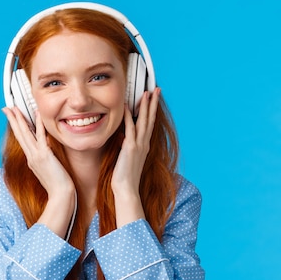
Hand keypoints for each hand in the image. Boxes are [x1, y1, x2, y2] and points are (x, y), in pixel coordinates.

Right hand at [2, 107, 75, 237]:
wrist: (60, 195)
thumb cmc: (58, 186)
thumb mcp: (49, 171)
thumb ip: (45, 162)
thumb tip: (46, 154)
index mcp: (32, 160)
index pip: (23, 140)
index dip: (17, 128)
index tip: (12, 118)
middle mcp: (31, 156)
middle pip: (19, 134)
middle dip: (13, 120)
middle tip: (6, 108)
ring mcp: (36, 155)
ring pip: (25, 134)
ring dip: (19, 119)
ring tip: (13, 108)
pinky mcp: (44, 155)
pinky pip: (40, 136)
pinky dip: (38, 124)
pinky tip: (36, 113)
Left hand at [111, 88, 159, 225]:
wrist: (126, 190)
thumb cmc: (124, 177)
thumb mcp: (127, 159)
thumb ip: (127, 147)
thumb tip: (123, 138)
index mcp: (143, 146)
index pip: (149, 124)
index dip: (151, 111)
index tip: (153, 99)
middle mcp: (143, 143)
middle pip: (150, 119)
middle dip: (153, 103)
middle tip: (156, 89)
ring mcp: (138, 145)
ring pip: (143, 121)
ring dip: (145, 106)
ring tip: (147, 93)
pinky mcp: (130, 148)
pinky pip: (129, 128)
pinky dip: (128, 117)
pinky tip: (126, 106)